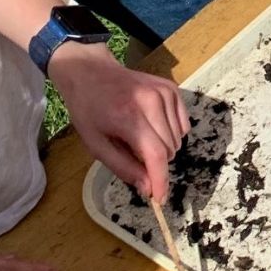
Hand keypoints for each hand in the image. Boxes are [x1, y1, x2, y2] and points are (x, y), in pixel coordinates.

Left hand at [50, 45, 188, 201]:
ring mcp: (165, 92)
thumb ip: (123, 167)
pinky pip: (182, 124)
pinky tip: (153, 125)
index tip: (160, 199)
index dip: (161, 180)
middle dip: (155, 162)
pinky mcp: (172, 88)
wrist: (91, 72)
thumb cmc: (89, 110)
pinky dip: (171, 132)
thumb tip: (147, 188)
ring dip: (162, 147)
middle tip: (134, 154)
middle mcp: (152, 102)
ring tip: (140, 135)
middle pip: (169, 149)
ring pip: (177, 139)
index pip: (156, 154)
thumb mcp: (96, 144)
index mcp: (129, 117)